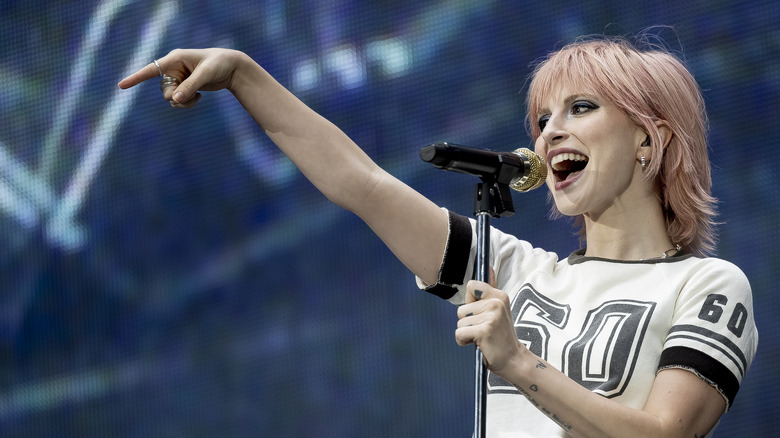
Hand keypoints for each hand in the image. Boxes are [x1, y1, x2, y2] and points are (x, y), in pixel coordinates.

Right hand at [118, 48, 244, 107]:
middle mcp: (173, 68)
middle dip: (176, 97)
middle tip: (193, 95)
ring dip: (182, 102)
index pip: (151, 69)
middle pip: (163, 90)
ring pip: (170, 97)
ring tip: (197, 97)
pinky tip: (199, 98)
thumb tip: (175, 99)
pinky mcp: (184, 87)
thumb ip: (190, 86)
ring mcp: (178, 78)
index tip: (121, 86)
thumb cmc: (219, 64)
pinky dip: (186, 103)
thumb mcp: (206, 74)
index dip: (136, 78)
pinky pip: (178, 101)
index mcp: (174, 59)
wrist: (232, 68)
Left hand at [455, 279, 523, 375]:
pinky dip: (464, 341)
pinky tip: (478, 344)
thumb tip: (488, 267)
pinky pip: (460, 333)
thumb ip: (490, 289)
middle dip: (467, 322)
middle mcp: (497, 303)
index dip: (470, 304)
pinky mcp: (485, 330)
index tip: (481, 314)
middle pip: (461, 308)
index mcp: (499, 295)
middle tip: (484, 330)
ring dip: (467, 333)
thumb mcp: (498, 309)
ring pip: (460, 322)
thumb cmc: (502, 336)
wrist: (513, 359)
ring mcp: (492, 316)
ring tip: (482, 337)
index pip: (470, 286)